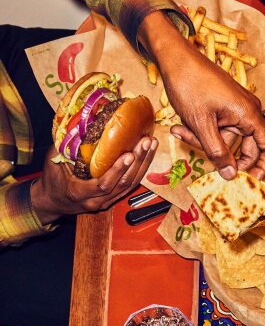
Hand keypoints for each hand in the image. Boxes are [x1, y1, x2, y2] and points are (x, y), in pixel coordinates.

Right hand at [30, 139, 157, 225]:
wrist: (52, 201)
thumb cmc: (52, 180)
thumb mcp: (54, 161)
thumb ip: (67, 147)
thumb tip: (81, 123)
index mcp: (79, 192)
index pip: (104, 185)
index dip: (117, 170)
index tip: (128, 154)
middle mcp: (96, 201)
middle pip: (123, 184)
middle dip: (137, 162)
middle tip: (146, 142)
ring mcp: (105, 202)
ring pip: (130, 185)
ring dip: (143, 164)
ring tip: (151, 145)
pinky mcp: (112, 199)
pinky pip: (129, 186)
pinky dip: (139, 170)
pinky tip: (147, 155)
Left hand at [139, 12, 264, 179]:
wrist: (175, 57)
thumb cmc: (190, 84)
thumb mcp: (201, 124)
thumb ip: (217, 152)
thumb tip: (231, 176)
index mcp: (249, 114)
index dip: (263, 167)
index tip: (250, 182)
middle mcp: (248, 112)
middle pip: (246, 147)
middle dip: (223, 155)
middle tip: (204, 161)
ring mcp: (236, 109)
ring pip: (228, 139)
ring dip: (205, 142)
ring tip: (181, 131)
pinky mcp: (225, 108)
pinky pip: (219, 129)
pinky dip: (203, 132)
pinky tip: (182, 126)